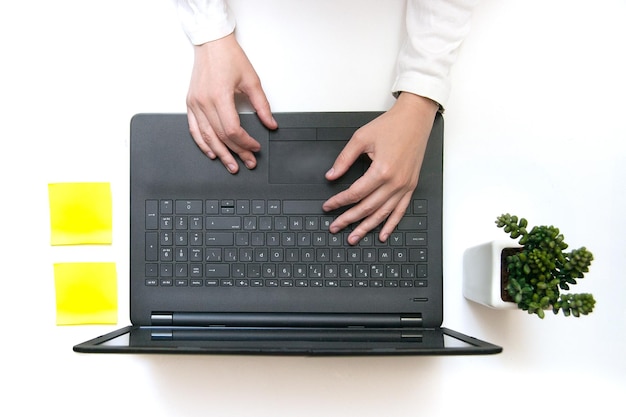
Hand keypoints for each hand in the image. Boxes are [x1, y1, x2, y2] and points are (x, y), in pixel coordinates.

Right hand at [186, 33, 276, 173]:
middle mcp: (204, 102)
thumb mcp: (252, 80)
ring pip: (207, 137)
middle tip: (248, 162)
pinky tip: (213, 152)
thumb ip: (262, 105)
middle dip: (236, 152)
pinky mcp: (191, 103)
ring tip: (231, 165)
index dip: (245, 142)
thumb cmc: (230, 57)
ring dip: (221, 153)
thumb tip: (270, 124)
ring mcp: (195, 104)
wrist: (211, 43)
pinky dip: (203, 143)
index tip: (255, 146)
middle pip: (221, 136)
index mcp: (219, 96)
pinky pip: (195, 130)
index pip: (232, 130)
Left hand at [323, 93, 437, 244]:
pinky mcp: (410, 186)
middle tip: (335, 227)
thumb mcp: (361, 138)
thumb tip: (331, 175)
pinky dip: (391, 224)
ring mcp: (404, 186)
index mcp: (382, 170)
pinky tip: (383, 234)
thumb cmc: (391, 125)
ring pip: (382, 214)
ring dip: (367, 228)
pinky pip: (400, 211)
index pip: (355, 193)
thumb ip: (344, 159)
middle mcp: (395, 182)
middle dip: (348, 220)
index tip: (328, 207)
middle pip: (367, 208)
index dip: (339, 202)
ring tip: (353, 237)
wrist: (415, 119)